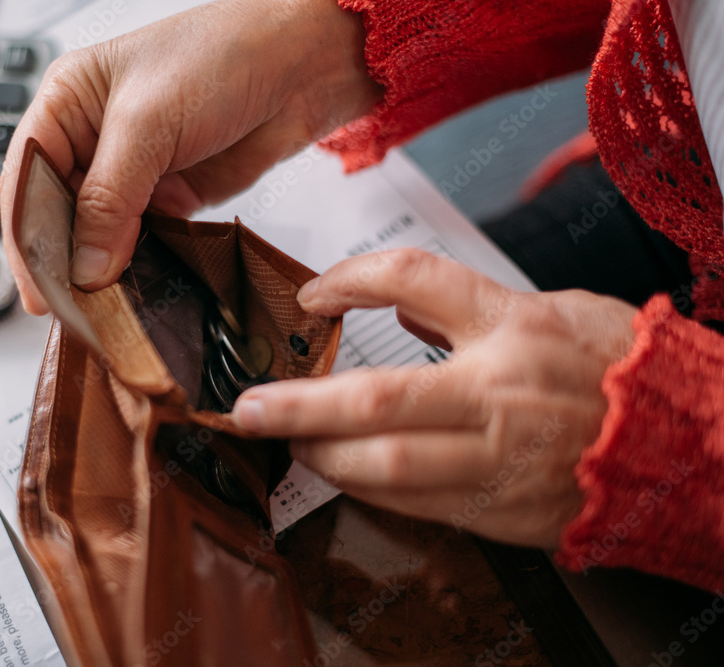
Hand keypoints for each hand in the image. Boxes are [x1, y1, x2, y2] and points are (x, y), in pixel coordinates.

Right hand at [0, 0, 381, 312]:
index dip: (28, 237)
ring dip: (99, 270)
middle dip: (62, 260)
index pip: (27, 178)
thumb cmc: (221, 56)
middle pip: (59, 213)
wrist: (301, 65)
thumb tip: (84, 266)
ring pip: (99, 233)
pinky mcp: (171, 195)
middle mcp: (94, 139)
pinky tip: (135, 293)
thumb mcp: (146, 123)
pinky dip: (136, 268)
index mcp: (68, 103)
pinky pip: (141, 241)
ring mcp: (135, 171)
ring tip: (99, 312)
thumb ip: (109, 198)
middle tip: (69, 309)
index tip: (39, 288)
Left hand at [232, 249, 637, 547]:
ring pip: (387, 466)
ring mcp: (500, 457)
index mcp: (515, 325)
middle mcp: (501, 391)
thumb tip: (403, 306)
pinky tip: (341, 473)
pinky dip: (367, 488)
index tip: (311, 293)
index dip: (349, 278)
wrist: (687, 446)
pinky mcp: (501, 509)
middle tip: (250, 408)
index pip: (413, 278)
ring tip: (288, 443)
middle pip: (377, 397)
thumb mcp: (552, 309)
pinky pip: (416, 503)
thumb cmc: (621, 369)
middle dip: (299, 405)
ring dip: (323, 456)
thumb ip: (470, 308)